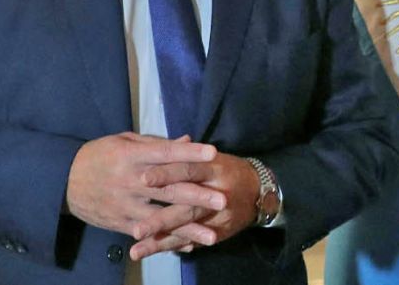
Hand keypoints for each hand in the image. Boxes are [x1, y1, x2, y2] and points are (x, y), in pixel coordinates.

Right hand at [65, 133, 226, 236]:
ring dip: (187, 228)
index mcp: (132, 156)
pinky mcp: (120, 223)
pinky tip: (189, 246)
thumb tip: (188, 140)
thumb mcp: (125, 142)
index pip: (165, 153)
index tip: (213, 153)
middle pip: (167, 188)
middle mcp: (130, 181)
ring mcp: (125, 205)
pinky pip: (148, 233)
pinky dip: (168, 240)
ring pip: (160, 217)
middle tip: (222, 200)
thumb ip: (157, 144)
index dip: (189, 153)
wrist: (62, 181)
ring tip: (211, 235)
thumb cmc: (100, 155)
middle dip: (196, 195)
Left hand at [128, 153, 260, 259]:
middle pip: (188, 206)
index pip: (190, 169)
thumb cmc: (227, 170)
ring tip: (138, 247)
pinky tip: (153, 251)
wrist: (260, 191)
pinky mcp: (220, 231)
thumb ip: (184, 154)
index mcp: (215, 168)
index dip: (168, 173)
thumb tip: (155, 146)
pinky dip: (174, 245)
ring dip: (164, 238)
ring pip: (190, 227)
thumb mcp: (210, 157)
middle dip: (162, 219)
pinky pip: (195, 240)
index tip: (144, 178)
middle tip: (137, 229)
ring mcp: (220, 215)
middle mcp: (218, 192)